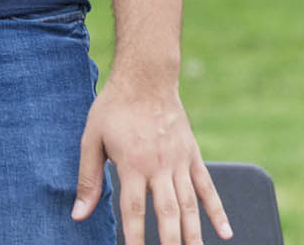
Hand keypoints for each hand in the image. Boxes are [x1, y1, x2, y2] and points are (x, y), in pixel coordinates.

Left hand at [73, 73, 228, 244]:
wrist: (146, 75)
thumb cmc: (115, 106)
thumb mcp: (91, 139)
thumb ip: (88, 179)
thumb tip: (78, 213)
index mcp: (132, 164)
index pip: (133, 211)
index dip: (134, 239)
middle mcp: (159, 166)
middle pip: (167, 215)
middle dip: (170, 244)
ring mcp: (179, 161)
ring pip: (189, 206)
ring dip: (194, 235)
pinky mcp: (192, 155)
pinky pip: (207, 187)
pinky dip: (217, 210)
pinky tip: (225, 232)